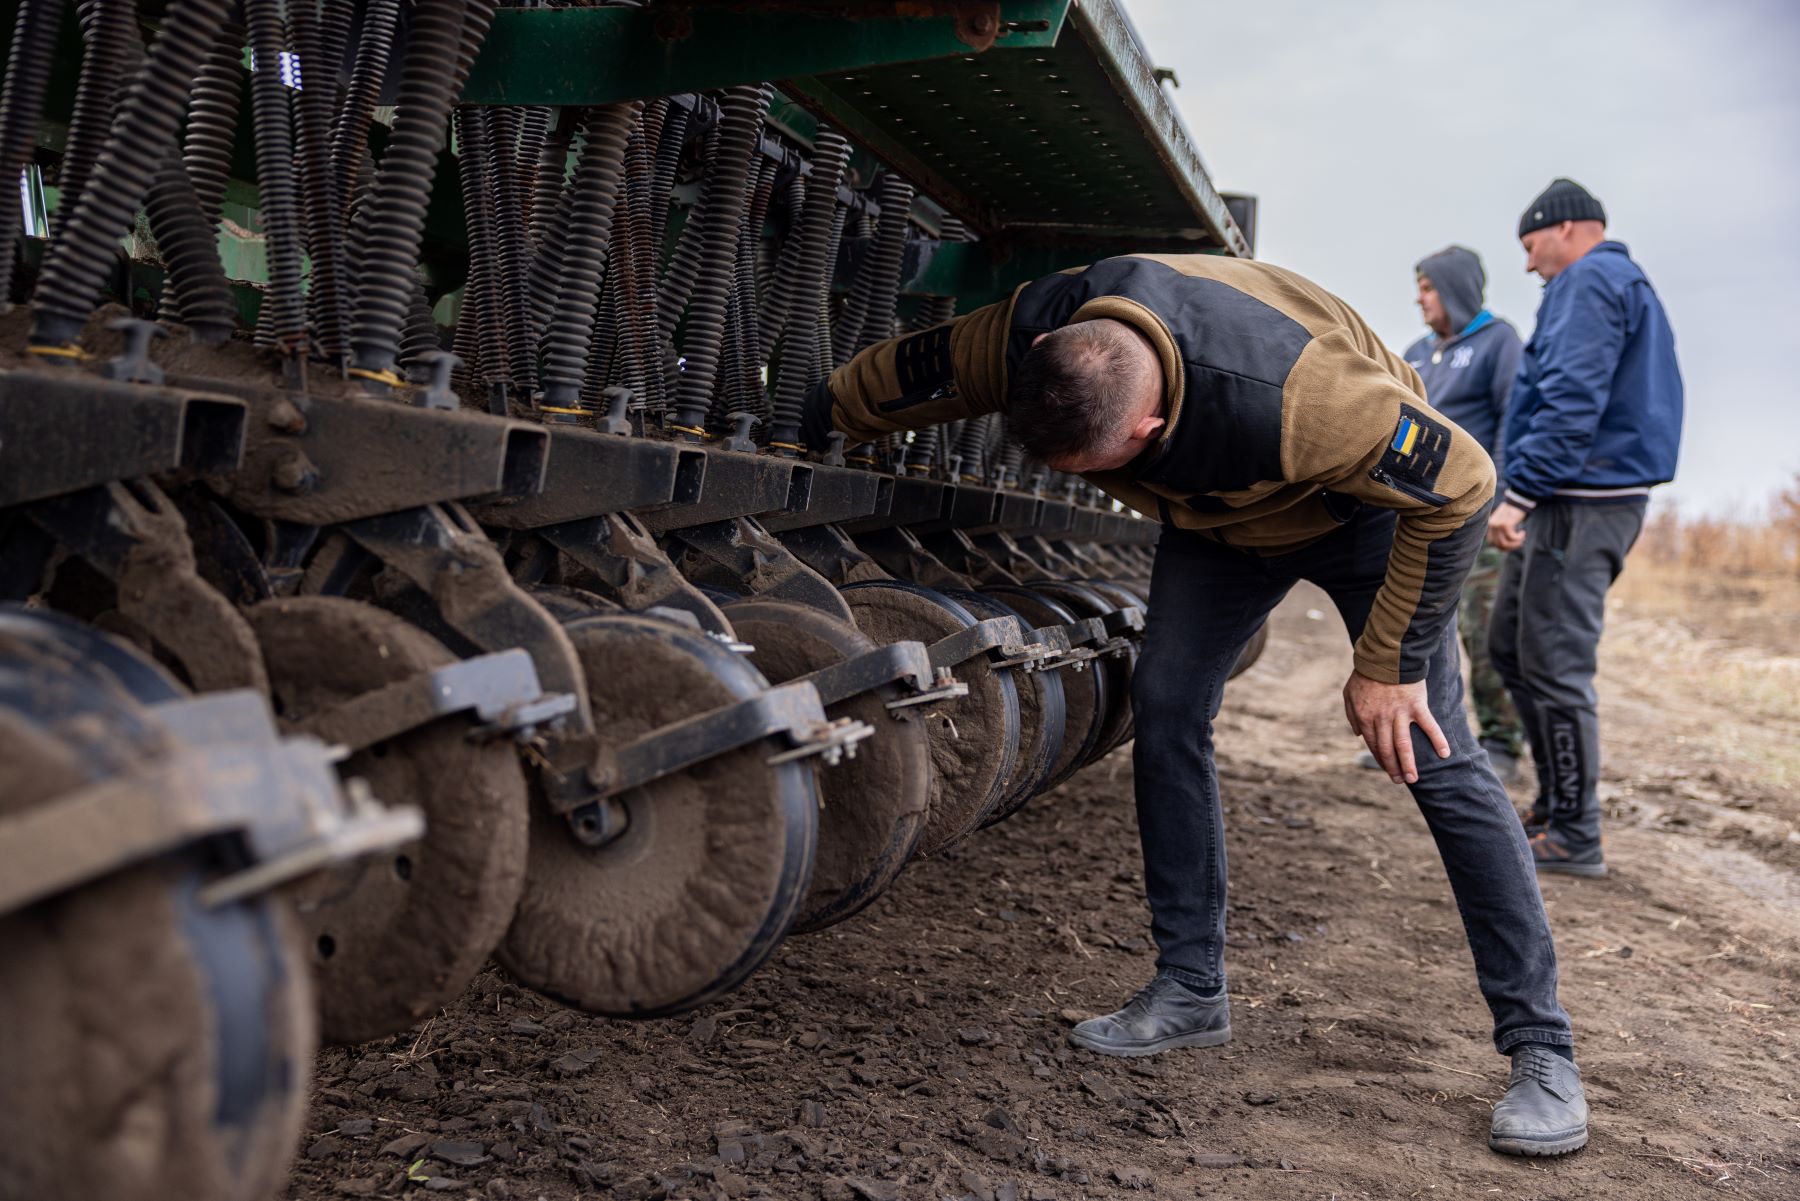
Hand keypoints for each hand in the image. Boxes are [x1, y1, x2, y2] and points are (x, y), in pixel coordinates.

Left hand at [1342, 670, 1449, 784]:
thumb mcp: (1349, 694)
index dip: (1381, 761)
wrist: (1385, 656)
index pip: (1373, 745)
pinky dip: (1437, 740)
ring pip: (1404, 744)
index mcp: (1366, 717)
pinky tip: (1444, 754)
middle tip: (1401, 781)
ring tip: (1413, 779)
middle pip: (1388, 749)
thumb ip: (1352, 716)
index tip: (1388, 772)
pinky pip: (1429, 726)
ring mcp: (1400, 713)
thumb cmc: (1366, 675)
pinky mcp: (1417, 705)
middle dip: (1393, 768)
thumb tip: (1358, 735)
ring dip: (1409, 764)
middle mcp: (1382, 719)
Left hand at [1487, 501, 1527, 550]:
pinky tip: (1523, 532)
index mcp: (1491, 525)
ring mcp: (1498, 525)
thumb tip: (1503, 547)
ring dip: (1516, 543)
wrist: (1519, 499)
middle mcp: (1492, 525)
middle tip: (1520, 542)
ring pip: (1505, 543)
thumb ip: (1502, 531)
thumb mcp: (1505, 521)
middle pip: (1499, 545)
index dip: (1503, 547)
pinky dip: (1519, 538)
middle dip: (1511, 547)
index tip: (1513, 544)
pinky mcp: (1505, 524)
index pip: (1492, 543)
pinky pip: (1512, 537)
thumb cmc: (1514, 511)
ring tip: (1522, 538)